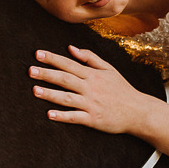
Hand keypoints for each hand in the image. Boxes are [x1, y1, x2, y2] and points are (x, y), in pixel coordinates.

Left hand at [29, 46, 148, 133]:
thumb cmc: (122, 90)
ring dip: (50, 94)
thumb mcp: (109, 69)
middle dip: (46, 74)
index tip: (37, 54)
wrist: (139, 111)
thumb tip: (71, 48)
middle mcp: (91, 88)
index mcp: (93, 74)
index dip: (52, 59)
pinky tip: (49, 114)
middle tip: (30, 70)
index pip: (69, 64)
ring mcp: (92, 104)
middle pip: (65, 79)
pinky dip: (62, 116)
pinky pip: (75, 117)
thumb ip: (90, 58)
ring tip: (34, 90)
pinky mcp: (93, 119)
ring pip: (67, 97)